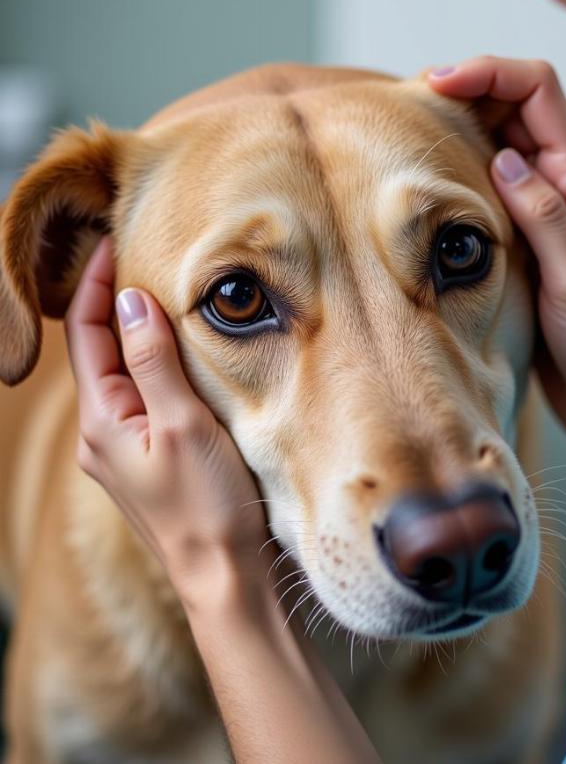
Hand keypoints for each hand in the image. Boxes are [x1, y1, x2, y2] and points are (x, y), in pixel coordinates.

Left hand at [65, 238, 268, 597]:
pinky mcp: (148, 462)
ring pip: (119, 376)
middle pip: (97, 353)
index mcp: (102, 423)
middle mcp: (101, 436)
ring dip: (132, 334)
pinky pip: (139, 399)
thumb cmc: (206, 505)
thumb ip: (152, 362)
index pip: (87, 336)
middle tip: (137, 259)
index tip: (116, 243)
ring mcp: (123, 451)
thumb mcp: (183, 424)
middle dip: (111, 304)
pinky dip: (150, 366)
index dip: (98, 286)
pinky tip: (174, 358)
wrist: (222, 577)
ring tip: (157, 296)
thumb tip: (130, 302)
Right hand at [429, 57, 565, 447]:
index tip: (438, 84)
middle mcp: (563, 184)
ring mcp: (543, 210)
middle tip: (408, 105)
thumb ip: (543, 215)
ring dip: (459, 128)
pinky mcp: (525, 238)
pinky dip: (460, 172)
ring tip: (409, 134)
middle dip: (465, 90)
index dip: (490, 71)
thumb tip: (504, 157)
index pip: (538, 91)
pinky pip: (489, 187)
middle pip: (514, 105)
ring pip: (498, 142)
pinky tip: (431, 184)